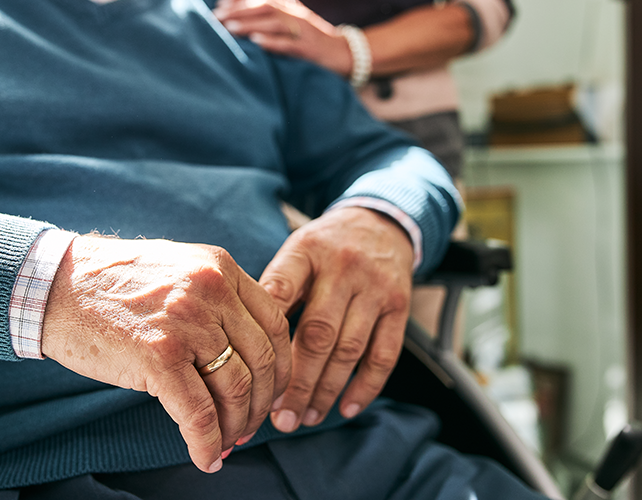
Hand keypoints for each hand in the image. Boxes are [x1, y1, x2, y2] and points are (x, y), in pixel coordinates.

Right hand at [42, 235, 290, 472]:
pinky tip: (206, 458)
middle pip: (262, 360)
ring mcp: (186, 323)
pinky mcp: (158, 357)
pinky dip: (207, 443)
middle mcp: (211, 291)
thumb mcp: (180, 271)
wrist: (54, 286)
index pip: (275, 324)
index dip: (281, 368)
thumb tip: (248, 356)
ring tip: (228, 444)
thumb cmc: (113, 285)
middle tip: (251, 427)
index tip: (274, 393)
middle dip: (262, 403)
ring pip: (236, 389)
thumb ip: (217, 299)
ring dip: (237, 426)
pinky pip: (198, 414)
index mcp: (220, 268)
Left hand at [212, 0, 354, 76]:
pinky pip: (289, 44)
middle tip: (216, 17)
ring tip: (229, 28)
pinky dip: (272, 42)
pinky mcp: (309, 50)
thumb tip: (242, 15)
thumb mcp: (294, 22)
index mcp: (291, 6)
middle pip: (264, 4)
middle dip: (238, 9)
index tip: (219, 3)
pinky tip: (255, 42)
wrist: (345, 54)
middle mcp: (296, 14)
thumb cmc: (313, 40)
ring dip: (249, 23)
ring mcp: (304, 31)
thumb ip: (273, 15)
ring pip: (274, 21)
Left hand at [258, 207, 413, 432]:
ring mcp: (375, 287)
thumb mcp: (296, 251)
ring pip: (349, 349)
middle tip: (278, 417)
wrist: (380, 223)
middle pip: (317, 333)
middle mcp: (343, 268)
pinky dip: (365, 386)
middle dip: (296, 382)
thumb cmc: (324, 248)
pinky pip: (384, 354)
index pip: (282, 292)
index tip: (249, 374)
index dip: (265, 337)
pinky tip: (346, 408)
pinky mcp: (399, 305)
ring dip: (326, 390)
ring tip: (306, 417)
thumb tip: (242, 343)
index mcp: (307, 251)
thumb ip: (274, 288)